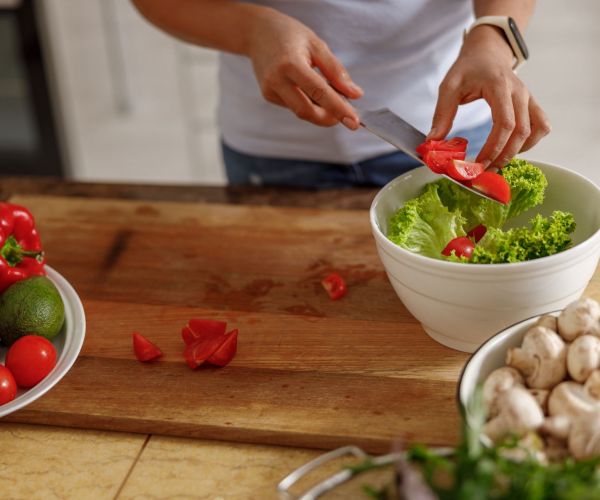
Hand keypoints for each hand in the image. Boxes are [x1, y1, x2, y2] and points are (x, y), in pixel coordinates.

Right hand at [247, 9, 362, 129]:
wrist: (257, 32)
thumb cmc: (290, 35)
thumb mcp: (317, 45)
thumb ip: (336, 72)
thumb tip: (355, 95)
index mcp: (291, 64)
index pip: (319, 92)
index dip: (338, 109)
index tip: (353, 122)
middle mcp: (277, 80)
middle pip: (307, 111)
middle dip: (329, 118)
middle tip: (347, 116)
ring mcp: (270, 90)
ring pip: (301, 111)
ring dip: (320, 110)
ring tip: (332, 96)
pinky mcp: (268, 96)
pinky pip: (293, 106)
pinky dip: (308, 103)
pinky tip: (311, 91)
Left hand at [428, 26, 550, 167]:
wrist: (487, 53)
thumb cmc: (468, 68)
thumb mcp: (449, 86)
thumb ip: (442, 114)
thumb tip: (433, 141)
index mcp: (500, 86)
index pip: (505, 123)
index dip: (494, 148)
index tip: (478, 164)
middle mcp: (520, 92)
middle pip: (521, 132)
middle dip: (503, 155)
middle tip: (484, 171)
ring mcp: (529, 98)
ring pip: (536, 130)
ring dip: (518, 151)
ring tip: (497, 163)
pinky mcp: (532, 104)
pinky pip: (541, 126)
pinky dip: (530, 142)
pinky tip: (511, 149)